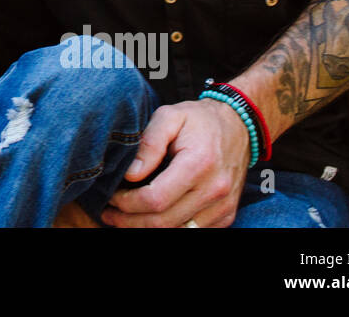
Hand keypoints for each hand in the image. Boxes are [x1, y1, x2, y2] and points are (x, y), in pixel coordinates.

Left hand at [102, 98, 249, 227]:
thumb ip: (148, 143)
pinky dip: (169, 229)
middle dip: (130, 222)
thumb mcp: (169, 116)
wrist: (239, 126)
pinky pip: (194, 233)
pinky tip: (150, 219)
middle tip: (109, 214)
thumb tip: (131, 174)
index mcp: (198, 164)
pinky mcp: (226, 215)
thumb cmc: (199, 120)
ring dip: (146, 229)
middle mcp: (214, 190)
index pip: (155, 199)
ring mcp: (223, 207)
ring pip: (178, 232)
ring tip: (124, 219)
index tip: (111, 197)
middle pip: (164, 222)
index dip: (127, 203)